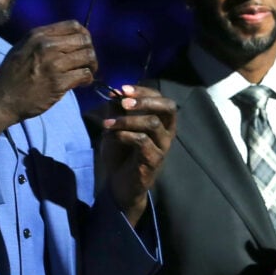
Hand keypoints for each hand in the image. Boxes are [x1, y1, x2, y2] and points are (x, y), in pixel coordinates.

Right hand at [0, 20, 96, 140]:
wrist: (2, 99)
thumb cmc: (12, 74)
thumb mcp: (22, 47)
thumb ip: (43, 40)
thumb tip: (68, 38)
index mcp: (38, 35)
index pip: (74, 26)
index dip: (84, 35)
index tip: (84, 46)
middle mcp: (47, 46)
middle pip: (84, 41)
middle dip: (90, 51)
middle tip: (88, 62)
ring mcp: (54, 64)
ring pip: (88, 57)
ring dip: (92, 65)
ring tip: (87, 72)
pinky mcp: (59, 83)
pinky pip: (84, 75)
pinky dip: (88, 79)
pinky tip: (82, 83)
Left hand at [100, 85, 175, 225]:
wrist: (120, 184)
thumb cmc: (121, 154)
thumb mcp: (116, 127)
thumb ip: (117, 110)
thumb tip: (116, 92)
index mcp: (161, 121)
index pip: (160, 98)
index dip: (142, 91)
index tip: (122, 90)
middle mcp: (167, 132)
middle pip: (168, 107)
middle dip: (145, 101)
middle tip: (124, 103)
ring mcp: (163, 146)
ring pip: (152, 123)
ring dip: (126, 120)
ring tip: (107, 124)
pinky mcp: (155, 160)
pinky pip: (142, 141)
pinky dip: (124, 135)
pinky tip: (112, 136)